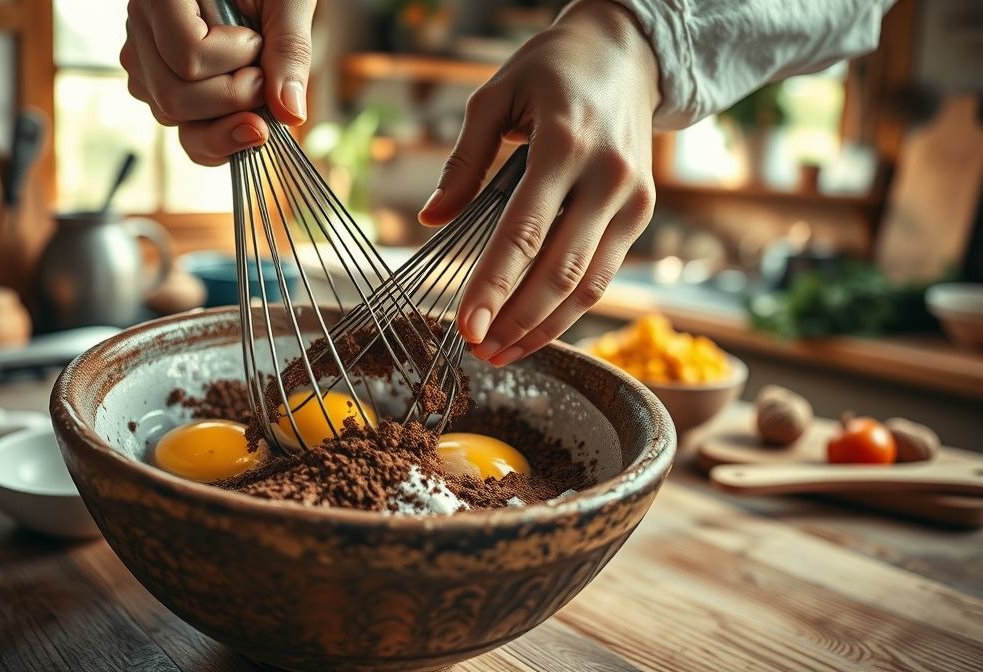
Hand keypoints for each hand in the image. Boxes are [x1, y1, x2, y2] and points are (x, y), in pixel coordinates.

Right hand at [121, 0, 315, 165]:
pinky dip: (222, 129)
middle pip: (174, 99)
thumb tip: (289, 114)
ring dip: (228, 115)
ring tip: (249, 78)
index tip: (256, 39)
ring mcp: (142, 63)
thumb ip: (289, 50)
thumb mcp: (288, 3)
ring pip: (174, 119)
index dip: (236, 60)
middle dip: (233, 99)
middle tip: (260, 71)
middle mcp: (140, 30)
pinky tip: (243, 105)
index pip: (189, 58)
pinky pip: (184, 132)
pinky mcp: (155, 88)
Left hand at [418, 0, 659, 365]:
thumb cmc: (550, 72)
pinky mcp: (642, 213)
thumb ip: (463, 162)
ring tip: (499, 353)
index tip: (465, 326)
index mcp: (564, 142)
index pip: (523, 233)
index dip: (493, 286)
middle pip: (560, 270)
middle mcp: (608, 176)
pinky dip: (568, 311)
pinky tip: (532, 329)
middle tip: (476, 350)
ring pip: (588, 285)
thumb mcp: (494, 96)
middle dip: (516, 320)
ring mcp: (632, 199)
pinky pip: (604, 276)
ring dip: (542, 327)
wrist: (627, 53)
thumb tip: (431, 220)